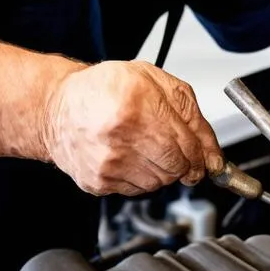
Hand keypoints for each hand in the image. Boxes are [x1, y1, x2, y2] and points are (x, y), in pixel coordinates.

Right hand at [44, 61, 223, 195]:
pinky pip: (138, 190)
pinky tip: (129, 155)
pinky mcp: (98, 182)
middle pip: (176, 168)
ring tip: (146, 146)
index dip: (202, 153)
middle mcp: (120, 137)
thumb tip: (213, 153)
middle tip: (173, 147)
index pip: (188, 146)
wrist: (56, 107)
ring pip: (160, 183)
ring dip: (163, 169)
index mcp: (136, 106)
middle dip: (183, 161)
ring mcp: (108, 164)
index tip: (204, 156)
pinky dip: (142, 176)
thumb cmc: (104, 89)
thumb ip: (190, 114)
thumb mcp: (154, 81)